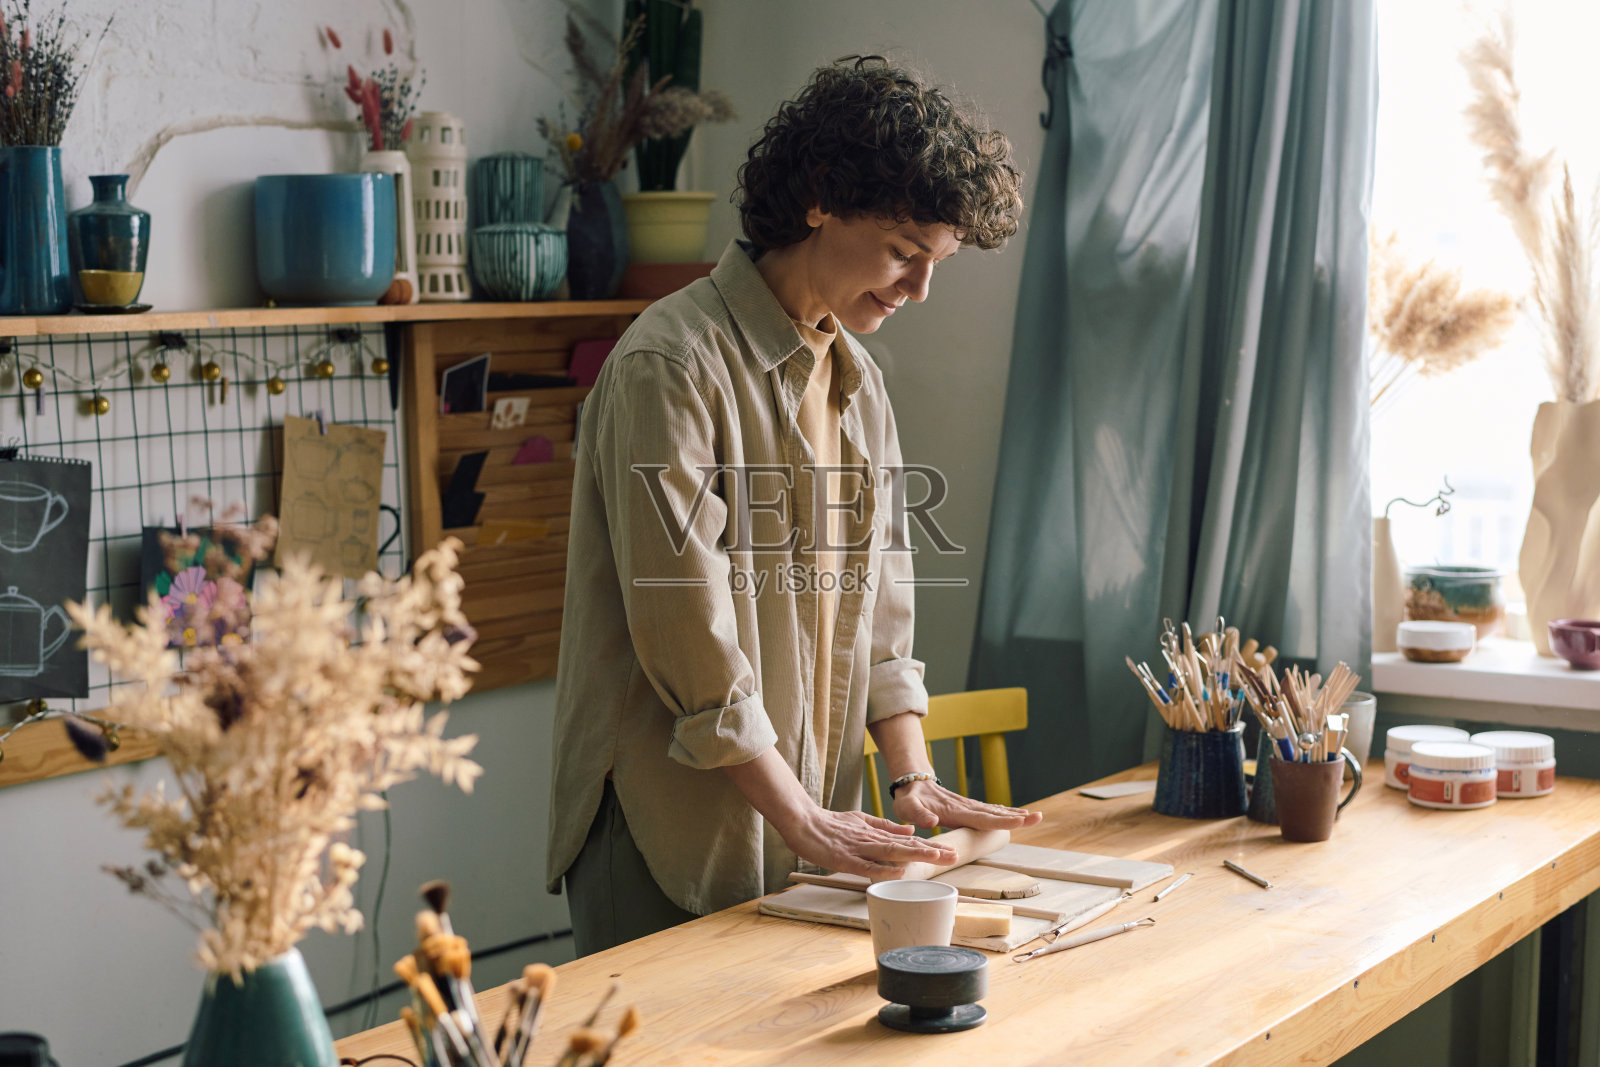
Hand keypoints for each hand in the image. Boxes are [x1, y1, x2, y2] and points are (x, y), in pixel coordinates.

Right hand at [778, 807, 958, 878]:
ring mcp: (859, 849)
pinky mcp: (844, 858)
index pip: (908, 840)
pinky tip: (899, 869)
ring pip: (891, 851)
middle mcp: (872, 840)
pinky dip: (883, 867)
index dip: (930, 845)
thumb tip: (911, 829)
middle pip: (906, 846)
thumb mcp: (862, 820)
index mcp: (876, 833)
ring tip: (935, 856)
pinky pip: (866, 865)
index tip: (951, 850)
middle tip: (953, 856)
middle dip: (930, 851)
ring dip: (914, 854)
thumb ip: (886, 826)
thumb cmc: (831, 824)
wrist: (802, 822)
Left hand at [891, 779, 1043, 832]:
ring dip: (1015, 814)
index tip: (1019, 820)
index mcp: (955, 811)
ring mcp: (968, 806)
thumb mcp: (907, 807)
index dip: (1001, 820)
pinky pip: (990, 811)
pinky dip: (1005, 813)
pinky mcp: (968, 807)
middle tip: (1038, 817)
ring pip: (995, 811)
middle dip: (1017, 816)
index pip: (982, 817)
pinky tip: (1017, 815)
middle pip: (995, 814)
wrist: (912, 783)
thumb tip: (931, 823)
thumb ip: (918, 815)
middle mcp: (966, 807)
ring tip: (1035, 817)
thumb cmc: (909, 798)